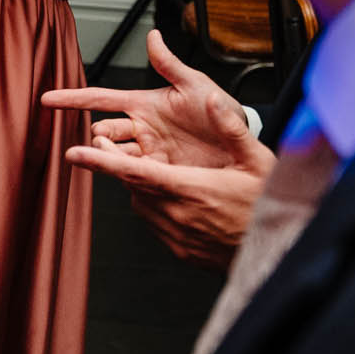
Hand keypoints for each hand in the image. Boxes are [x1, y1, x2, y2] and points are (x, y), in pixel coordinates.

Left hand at [41, 29, 274, 268]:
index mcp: (189, 189)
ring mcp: (175, 236)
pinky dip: (156, 207)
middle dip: (119, 166)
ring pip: (141, 204)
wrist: (279, 252)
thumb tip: (214, 101)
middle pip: (132, 185)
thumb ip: (231, 131)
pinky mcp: (178, 250)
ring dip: (142, 187)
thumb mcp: (258, 161)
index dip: (101, 161)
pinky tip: (178, 200)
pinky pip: (154, 223)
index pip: (134, 172)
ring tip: (163, 175)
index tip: (74, 153)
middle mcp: (176, 214)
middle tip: (109, 147)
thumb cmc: (269, 205)